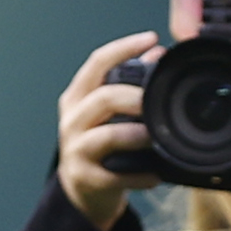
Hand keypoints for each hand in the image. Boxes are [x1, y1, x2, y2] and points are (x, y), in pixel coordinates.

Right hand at [55, 32, 157, 225]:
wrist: (82, 192)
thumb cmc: (100, 144)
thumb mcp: (108, 112)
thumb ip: (129, 82)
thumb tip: (156, 52)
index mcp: (78, 97)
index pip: (98, 63)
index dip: (124, 47)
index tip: (151, 38)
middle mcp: (73, 120)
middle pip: (103, 98)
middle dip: (135, 96)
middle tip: (158, 98)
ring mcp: (77, 150)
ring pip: (107, 136)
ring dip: (136, 135)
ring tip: (156, 137)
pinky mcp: (86, 178)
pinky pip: (116, 175)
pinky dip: (139, 175)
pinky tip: (156, 175)